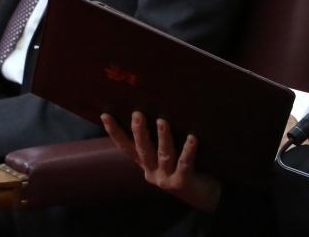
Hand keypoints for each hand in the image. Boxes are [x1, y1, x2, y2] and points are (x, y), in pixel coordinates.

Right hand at [102, 111, 221, 212]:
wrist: (203, 197)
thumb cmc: (184, 168)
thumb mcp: (167, 156)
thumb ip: (158, 141)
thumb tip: (156, 111)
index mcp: (146, 164)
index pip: (127, 147)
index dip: (115, 133)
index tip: (105, 115)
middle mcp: (152, 171)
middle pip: (143, 150)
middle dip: (139, 132)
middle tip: (137, 114)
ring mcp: (166, 178)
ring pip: (164, 155)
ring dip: (163, 138)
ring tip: (162, 121)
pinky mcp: (182, 182)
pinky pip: (185, 163)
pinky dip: (188, 150)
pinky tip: (192, 138)